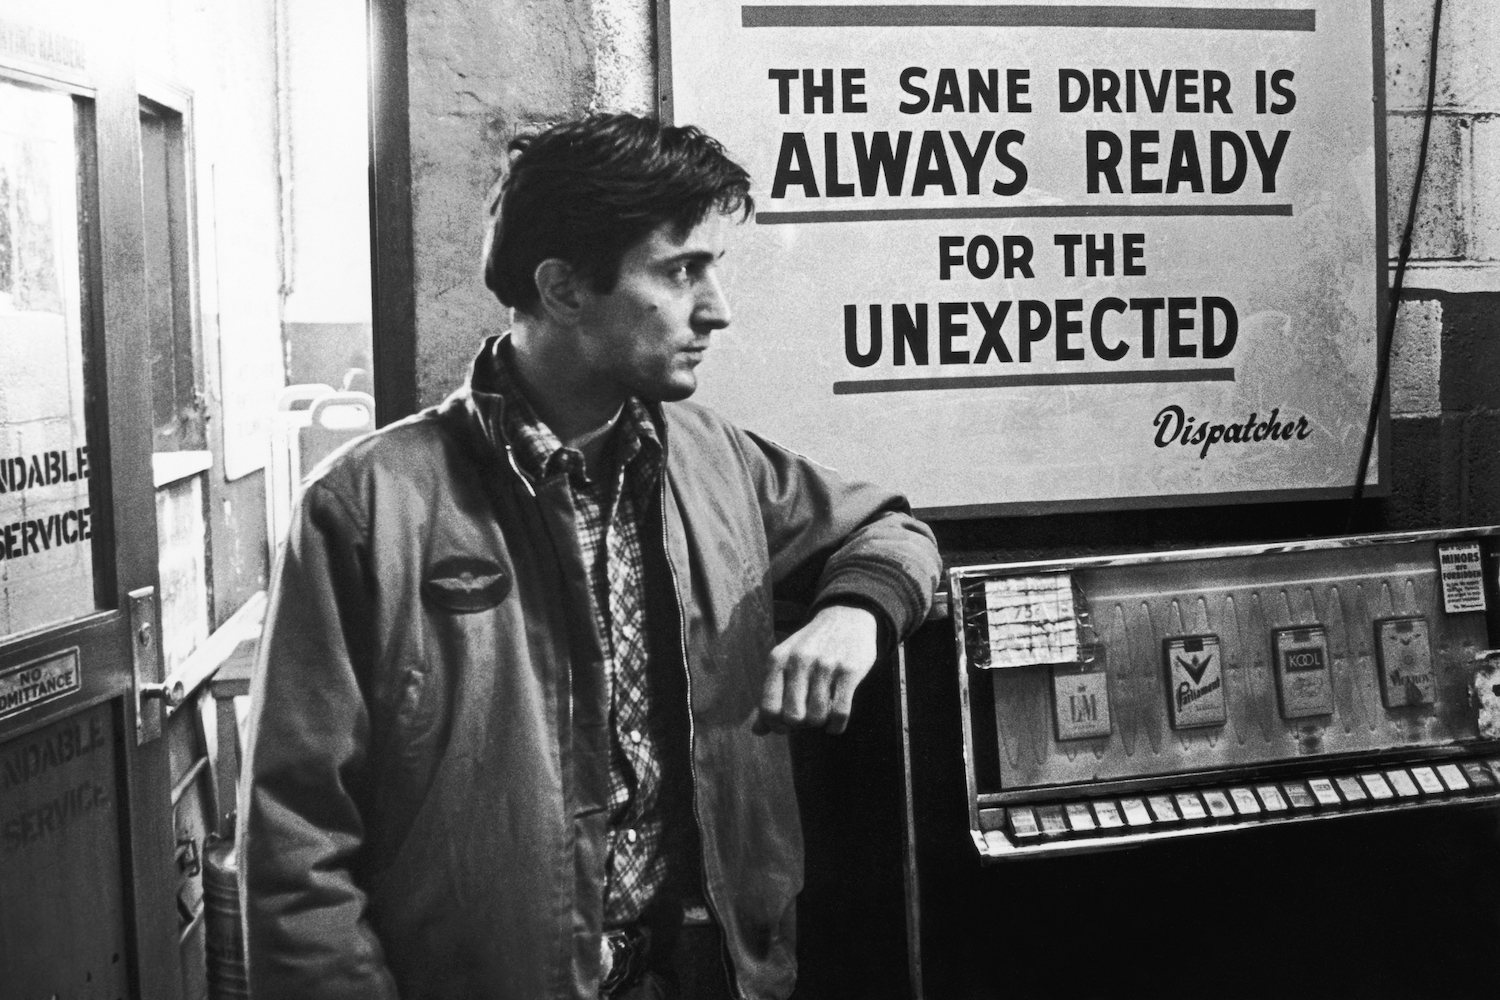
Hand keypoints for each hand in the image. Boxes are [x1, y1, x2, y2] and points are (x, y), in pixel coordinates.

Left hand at [756, 603, 878, 735]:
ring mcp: (825, 665)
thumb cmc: (811, 648)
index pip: (769, 709)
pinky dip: (836, 726)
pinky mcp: (849, 670)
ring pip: (818, 717)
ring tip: (822, 716)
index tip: (787, 724)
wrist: (846, 617)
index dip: (777, 725)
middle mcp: (799, 660)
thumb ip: (771, 695)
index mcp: (777, 659)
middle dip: (801, 725)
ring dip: (820, 724)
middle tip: (807, 717)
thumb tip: (757, 731)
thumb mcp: (785, 663)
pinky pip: (840, 712)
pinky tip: (835, 723)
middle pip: (793, 717)